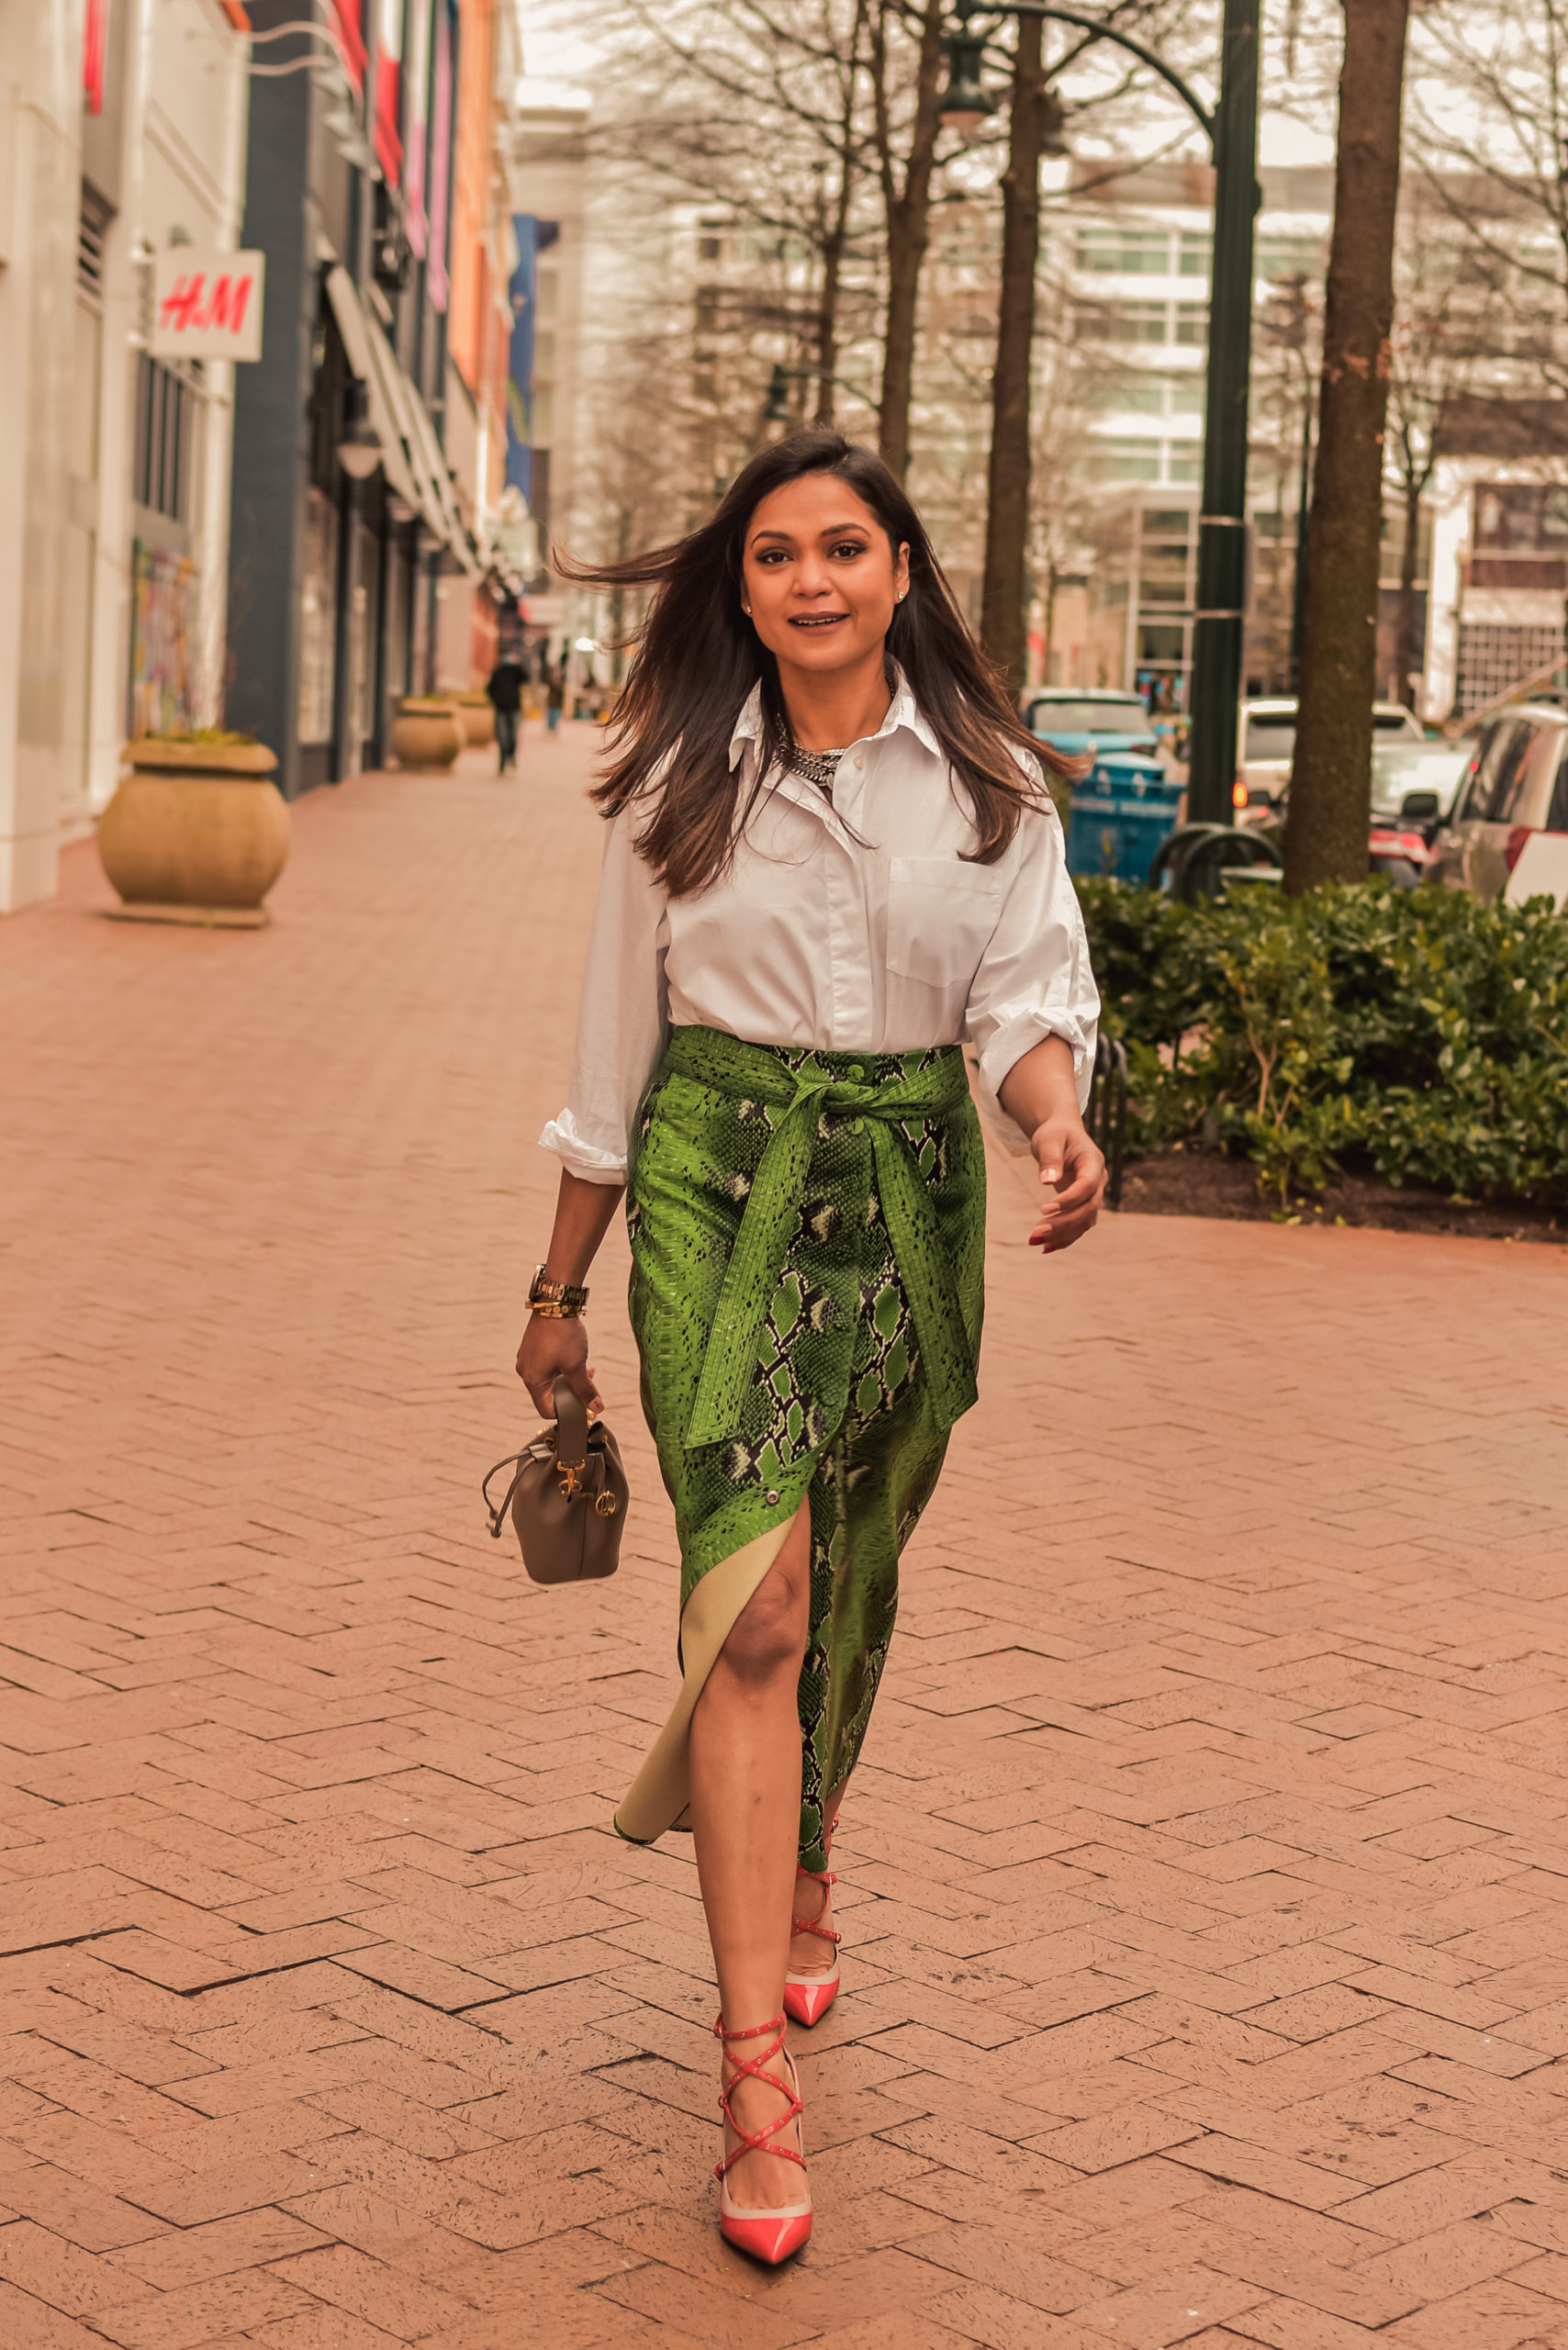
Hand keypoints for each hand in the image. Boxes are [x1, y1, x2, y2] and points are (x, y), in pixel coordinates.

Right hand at [516, 1313, 601, 1418]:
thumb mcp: (577, 1366)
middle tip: (589, 1384)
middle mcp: (525, 1371)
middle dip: (571, 1391)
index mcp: (533, 1381)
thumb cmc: (562, 1335)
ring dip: (568, 1378)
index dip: (567, 1411)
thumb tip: (596, 1408)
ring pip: (549, 1378)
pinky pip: (546, 1365)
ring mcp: (527, 1358)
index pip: (547, 1410)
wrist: (555, 1303)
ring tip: (586, 1369)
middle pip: (549, 1394)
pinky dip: (561, 1366)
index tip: (583, 1405)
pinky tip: (576, 1357)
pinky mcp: (531, 1347)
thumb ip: (585, 1390)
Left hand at [1028, 1119, 1104, 1253]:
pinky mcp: (1083, 1204)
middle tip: (1038, 1231)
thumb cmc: (1055, 1134)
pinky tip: (1045, 1247)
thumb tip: (1047, 1182)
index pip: (1087, 1186)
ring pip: (1085, 1221)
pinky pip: (1079, 1225)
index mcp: (1093, 1162)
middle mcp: (1098, 1181)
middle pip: (1089, 1208)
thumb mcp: (1049, 1140)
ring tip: (1036, 1241)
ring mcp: (1093, 1195)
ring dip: (1062, 1234)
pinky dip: (1064, 1238)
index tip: (1045, 1209)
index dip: (1069, 1200)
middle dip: (1065, 1223)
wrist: (1062, 1134)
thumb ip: (1050, 1160)